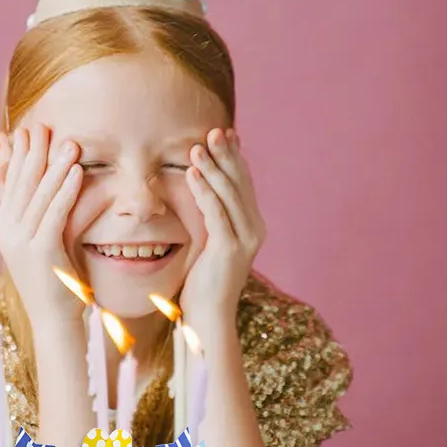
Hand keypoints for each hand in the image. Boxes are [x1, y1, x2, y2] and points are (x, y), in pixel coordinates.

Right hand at [0, 123, 84, 325]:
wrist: (54, 320)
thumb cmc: (55, 282)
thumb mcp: (45, 242)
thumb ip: (44, 215)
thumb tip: (53, 188)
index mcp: (4, 228)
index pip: (8, 183)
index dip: (17, 156)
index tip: (27, 131)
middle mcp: (7, 232)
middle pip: (21, 183)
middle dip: (34, 153)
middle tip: (46, 126)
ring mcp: (21, 242)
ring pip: (38, 194)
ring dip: (54, 165)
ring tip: (69, 142)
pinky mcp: (40, 251)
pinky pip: (54, 213)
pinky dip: (66, 190)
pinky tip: (76, 172)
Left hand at [179, 128, 265, 340]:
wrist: (209, 316)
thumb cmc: (203, 282)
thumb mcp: (210, 243)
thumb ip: (212, 219)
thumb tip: (202, 193)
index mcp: (251, 226)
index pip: (244, 184)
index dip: (235, 158)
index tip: (225, 134)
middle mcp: (254, 229)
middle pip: (240, 183)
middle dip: (227, 155)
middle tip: (214, 131)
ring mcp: (245, 239)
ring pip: (229, 194)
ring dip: (213, 167)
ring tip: (198, 147)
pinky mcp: (229, 249)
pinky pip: (216, 212)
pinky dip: (204, 190)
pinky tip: (192, 173)